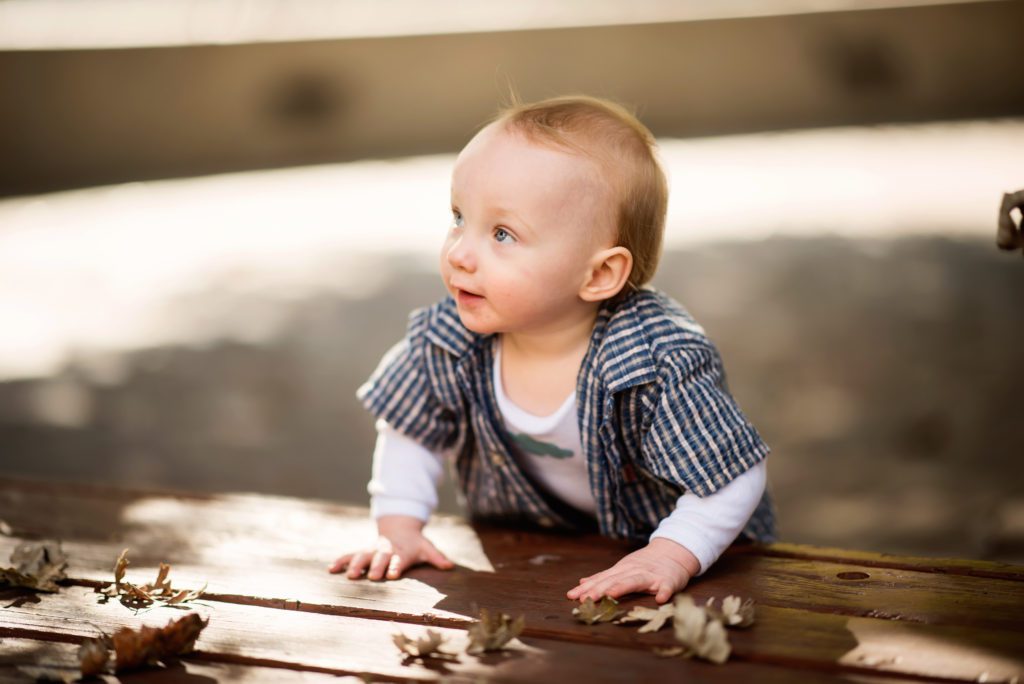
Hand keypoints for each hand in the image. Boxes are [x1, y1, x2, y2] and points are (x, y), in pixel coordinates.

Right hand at [328, 515, 453, 579]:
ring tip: (349, 575)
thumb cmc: (415, 544)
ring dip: (356, 565)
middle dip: (375, 567)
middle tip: (372, 576)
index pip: (399, 559)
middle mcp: (385, 550)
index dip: (396, 566)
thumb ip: (436, 557)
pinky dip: (341, 561)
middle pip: (380, 558)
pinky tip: (331, 569)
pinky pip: (350, 555)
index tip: (392, 574)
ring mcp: (373, 550)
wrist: (399, 528)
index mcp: (401, 551)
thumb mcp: (427, 548)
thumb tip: (450, 566)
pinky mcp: (363, 551)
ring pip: (362, 556)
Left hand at [566, 538, 700, 603]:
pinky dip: (664, 592)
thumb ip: (604, 577)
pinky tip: (660, 599)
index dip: (587, 587)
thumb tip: (582, 582)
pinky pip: (666, 587)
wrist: (673, 553)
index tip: (572, 595)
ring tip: (611, 595)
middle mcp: (633, 571)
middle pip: (614, 580)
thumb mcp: (622, 569)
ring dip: (623, 587)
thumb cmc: (645, 565)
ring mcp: (651, 576)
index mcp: (622, 570)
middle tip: (585, 599)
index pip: (601, 579)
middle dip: (599, 589)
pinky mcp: (668, 581)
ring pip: (635, 581)